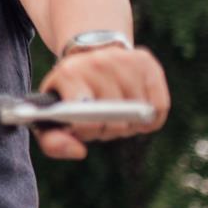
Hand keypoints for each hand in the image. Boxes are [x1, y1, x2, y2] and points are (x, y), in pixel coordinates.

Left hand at [34, 46, 170, 159]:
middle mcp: (97, 62)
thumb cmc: (67, 94)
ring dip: (129, 124)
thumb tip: (79, 152)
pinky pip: (158, 106)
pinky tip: (135, 112)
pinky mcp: (147, 62)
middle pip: (116, 119)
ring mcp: (124, 60)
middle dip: (108, 130)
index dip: (89, 132)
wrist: (87, 54)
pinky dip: (150, 119)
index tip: (84, 128)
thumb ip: (53, 142)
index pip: (86, 118)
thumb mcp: (49, 116)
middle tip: (99, 121)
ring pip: (139, 114)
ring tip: (115, 114)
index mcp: (68, 74)